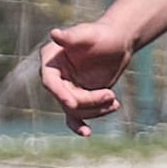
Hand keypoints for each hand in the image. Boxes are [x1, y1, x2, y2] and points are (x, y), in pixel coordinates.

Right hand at [40, 18, 131, 135]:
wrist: (117, 42)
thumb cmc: (101, 34)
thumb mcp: (87, 34)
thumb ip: (71, 36)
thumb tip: (55, 34)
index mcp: (51, 61)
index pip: (50, 81)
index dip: (59, 93)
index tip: (72, 103)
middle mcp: (55, 78)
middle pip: (66, 99)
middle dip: (88, 101)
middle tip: (111, 95)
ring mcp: (66, 89)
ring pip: (75, 110)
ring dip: (95, 109)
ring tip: (114, 100)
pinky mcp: (79, 98)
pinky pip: (76, 116)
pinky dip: (80, 125)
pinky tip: (87, 133)